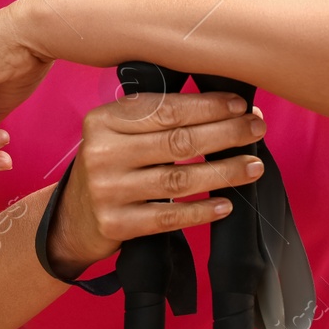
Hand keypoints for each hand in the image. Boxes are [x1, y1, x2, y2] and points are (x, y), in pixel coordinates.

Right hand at [46, 90, 265, 277]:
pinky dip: (201, 211)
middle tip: (257, 128)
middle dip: (225, 133)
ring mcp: (107, 190)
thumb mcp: (116, 133)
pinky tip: (226, 204)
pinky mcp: (116, 224)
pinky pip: (169, 217)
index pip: (164, 109)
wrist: (72, 218)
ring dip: (223, 172)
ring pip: (178, 180)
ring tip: (253, 166)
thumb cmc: (109, 166)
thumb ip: (152, 118)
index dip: (207, 106)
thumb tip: (222, 105)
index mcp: (103, 120)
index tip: (240, 104)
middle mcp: (102, 153)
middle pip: (176, 141)